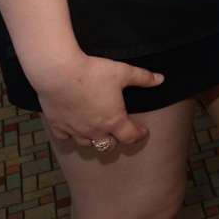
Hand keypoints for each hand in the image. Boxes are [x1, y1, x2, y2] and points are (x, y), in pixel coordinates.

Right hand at [28, 50, 163, 151]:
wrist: (59, 73)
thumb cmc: (93, 73)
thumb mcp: (123, 72)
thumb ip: (143, 77)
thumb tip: (161, 79)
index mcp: (113, 120)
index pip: (130, 136)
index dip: (138, 135)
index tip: (142, 132)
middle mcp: (94, 130)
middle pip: (108, 145)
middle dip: (116, 140)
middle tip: (120, 131)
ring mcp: (74, 130)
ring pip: (87, 144)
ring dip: (95, 140)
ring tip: (98, 132)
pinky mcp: (57, 125)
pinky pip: (65, 137)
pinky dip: (71, 135)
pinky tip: (74, 129)